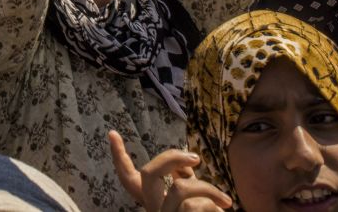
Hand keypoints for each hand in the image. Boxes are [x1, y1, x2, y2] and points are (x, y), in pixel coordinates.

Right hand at [108, 131, 231, 211]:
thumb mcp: (193, 201)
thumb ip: (184, 182)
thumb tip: (185, 164)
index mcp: (155, 203)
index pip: (129, 179)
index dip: (119, 157)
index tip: (112, 132)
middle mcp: (154, 211)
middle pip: (149, 173)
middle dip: (172, 158)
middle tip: (196, 158)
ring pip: (181, 188)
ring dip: (208, 189)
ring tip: (225, 200)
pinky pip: (196, 206)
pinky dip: (215, 205)